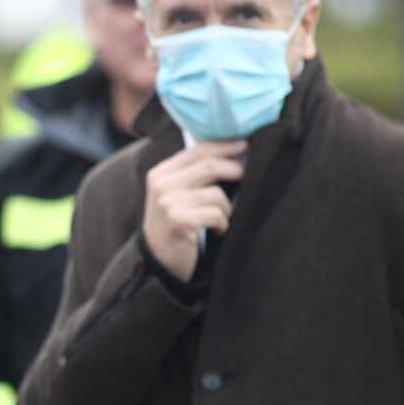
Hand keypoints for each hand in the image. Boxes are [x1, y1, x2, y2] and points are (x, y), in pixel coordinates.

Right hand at [143, 141, 246, 281]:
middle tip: (246, 177)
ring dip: (226, 209)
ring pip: (216, 194)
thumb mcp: (177, 193)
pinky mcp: (177, 220)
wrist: (157, 259)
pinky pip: (215, 214)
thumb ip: (194, 173)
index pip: (198, 150)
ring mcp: (167, 202)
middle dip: (234, 170)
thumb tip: (234, 153)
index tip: (244, 145)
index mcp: (161, 172)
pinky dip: (222, 223)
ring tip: (220, 218)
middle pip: (209, 165)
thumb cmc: (174, 224)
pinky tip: (216, 230)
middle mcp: (161, 184)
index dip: (224, 146)